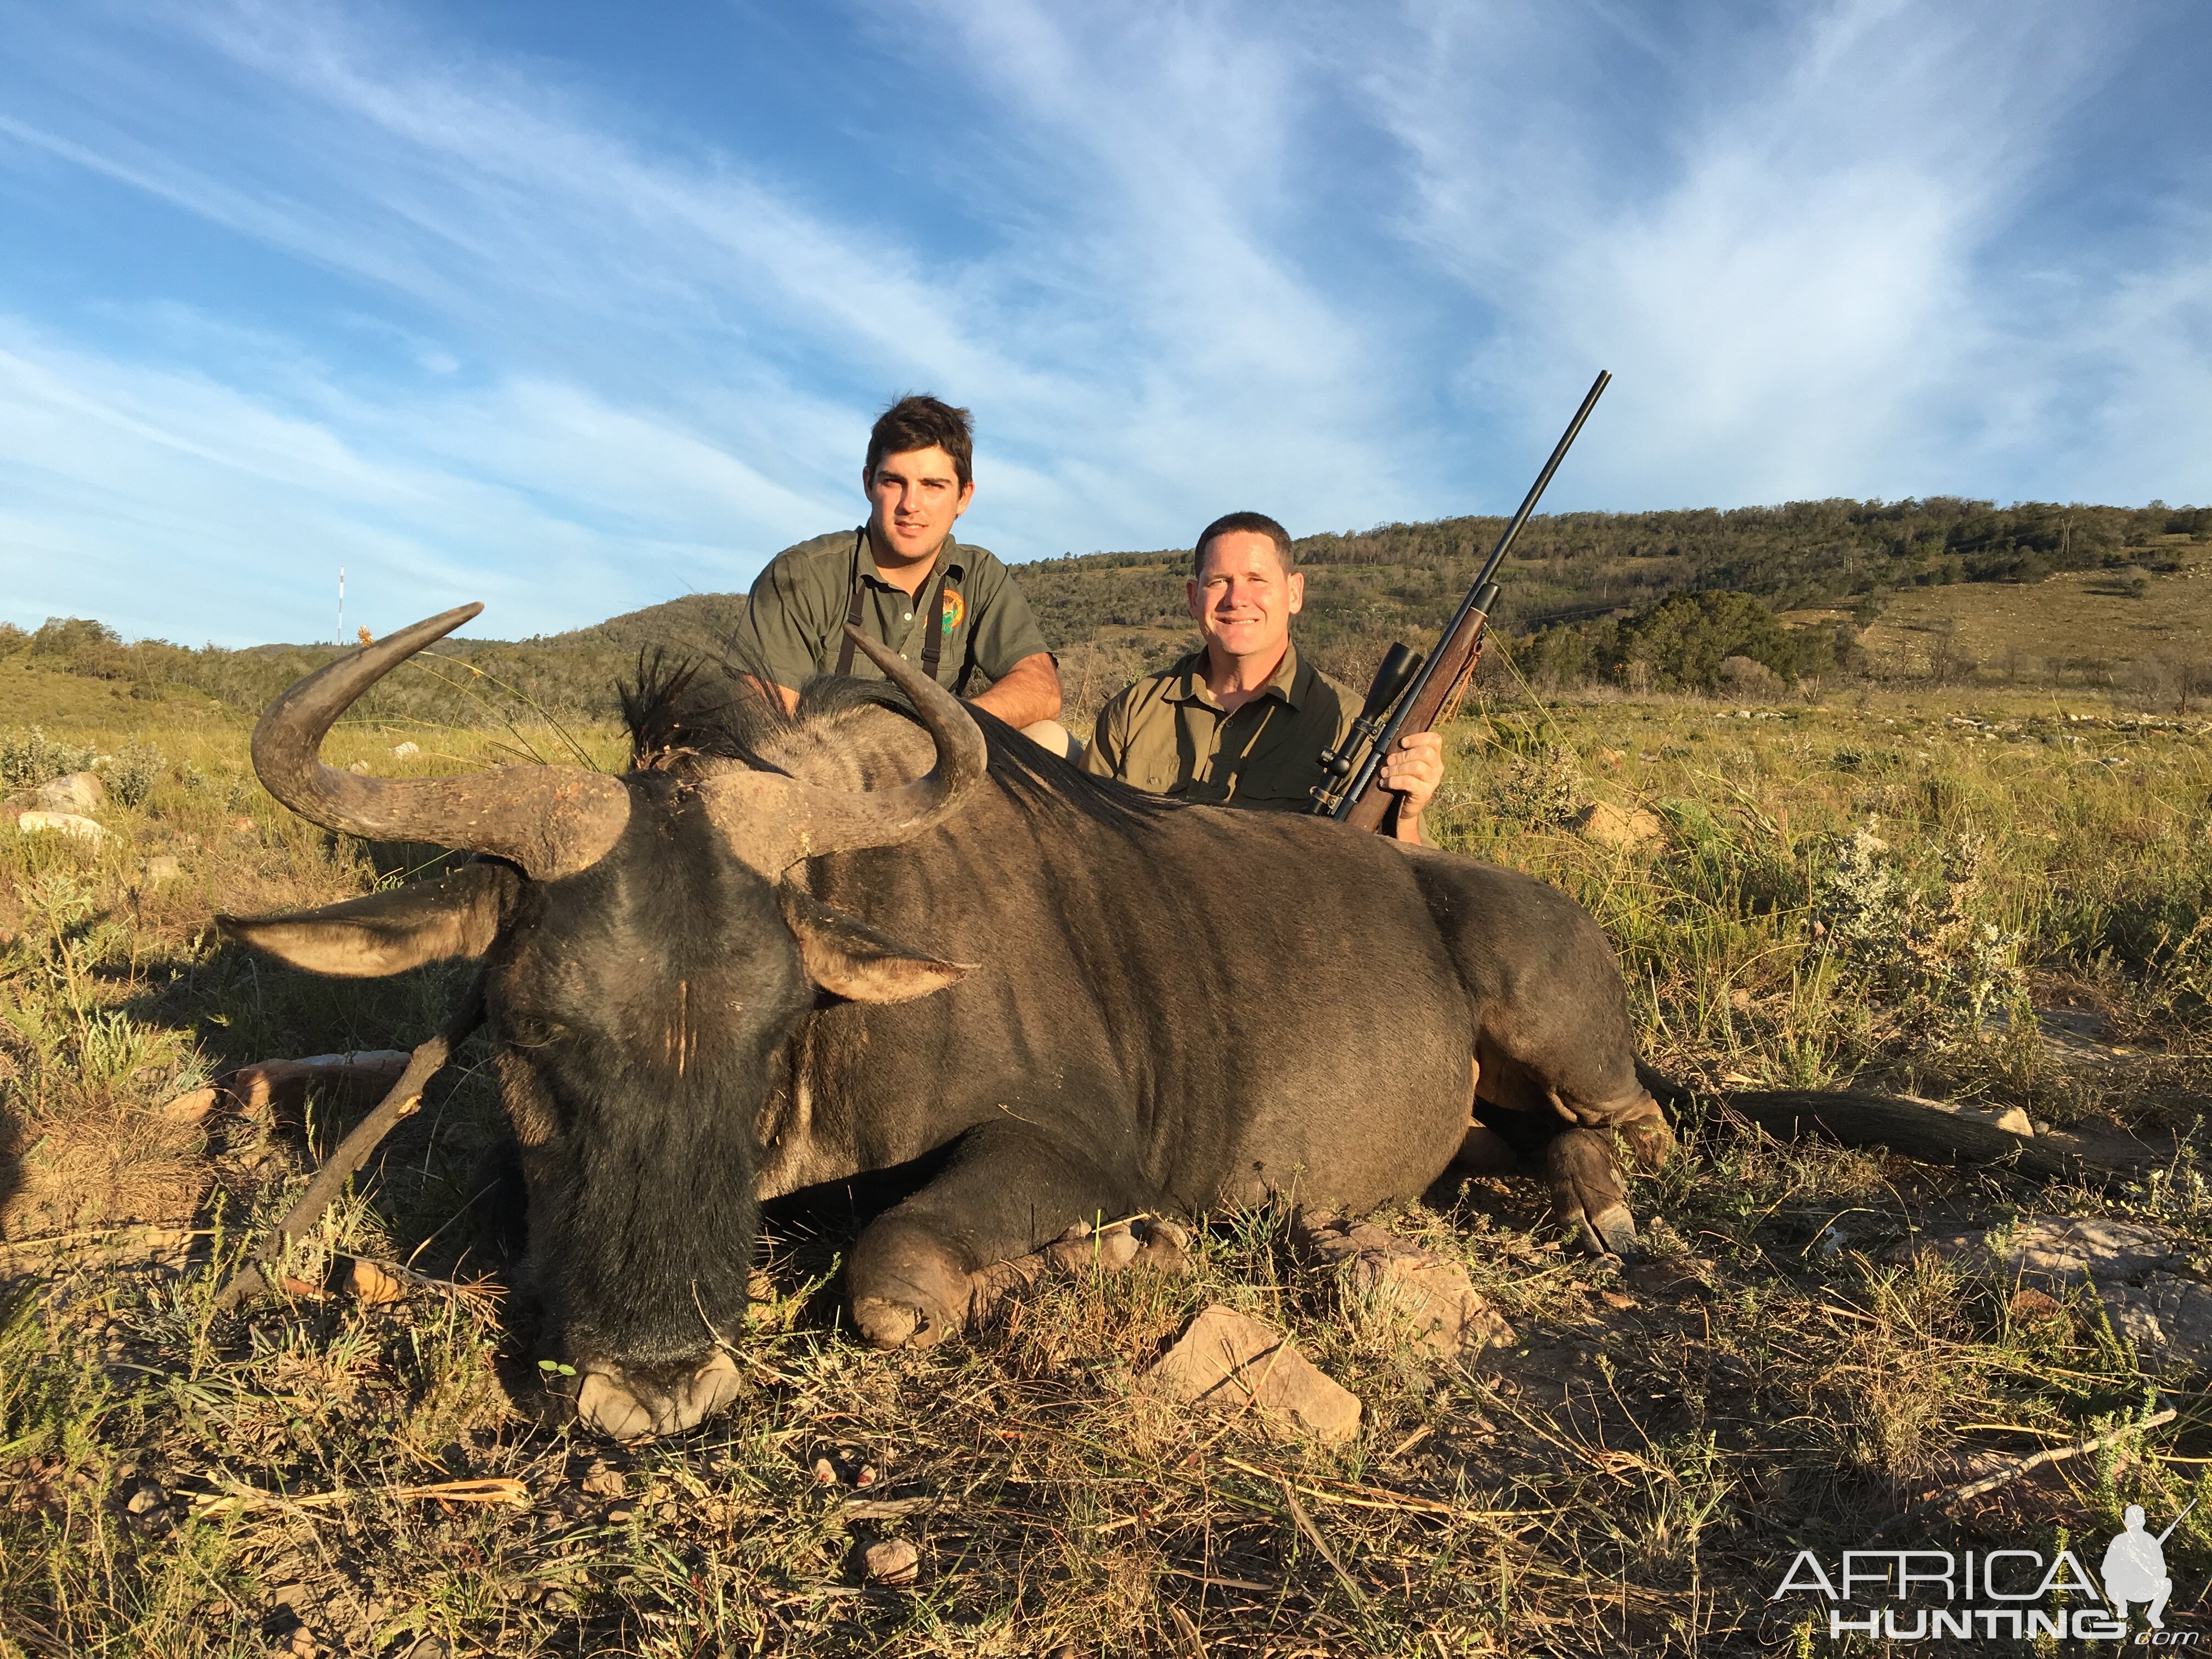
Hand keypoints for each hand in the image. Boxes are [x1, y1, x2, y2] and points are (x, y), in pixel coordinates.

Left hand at [1378, 730, 1443, 844]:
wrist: (1404, 806)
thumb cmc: (1404, 781)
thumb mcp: (1406, 764)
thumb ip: (1404, 753)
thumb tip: (1392, 745)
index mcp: (1434, 757)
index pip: (1435, 740)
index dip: (1418, 738)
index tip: (1402, 743)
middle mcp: (1437, 768)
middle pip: (1425, 752)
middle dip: (1403, 755)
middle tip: (1389, 761)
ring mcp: (1433, 781)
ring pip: (1417, 767)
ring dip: (1396, 768)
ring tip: (1384, 772)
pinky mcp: (1425, 793)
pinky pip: (1409, 782)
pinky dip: (1394, 781)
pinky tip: (1385, 782)